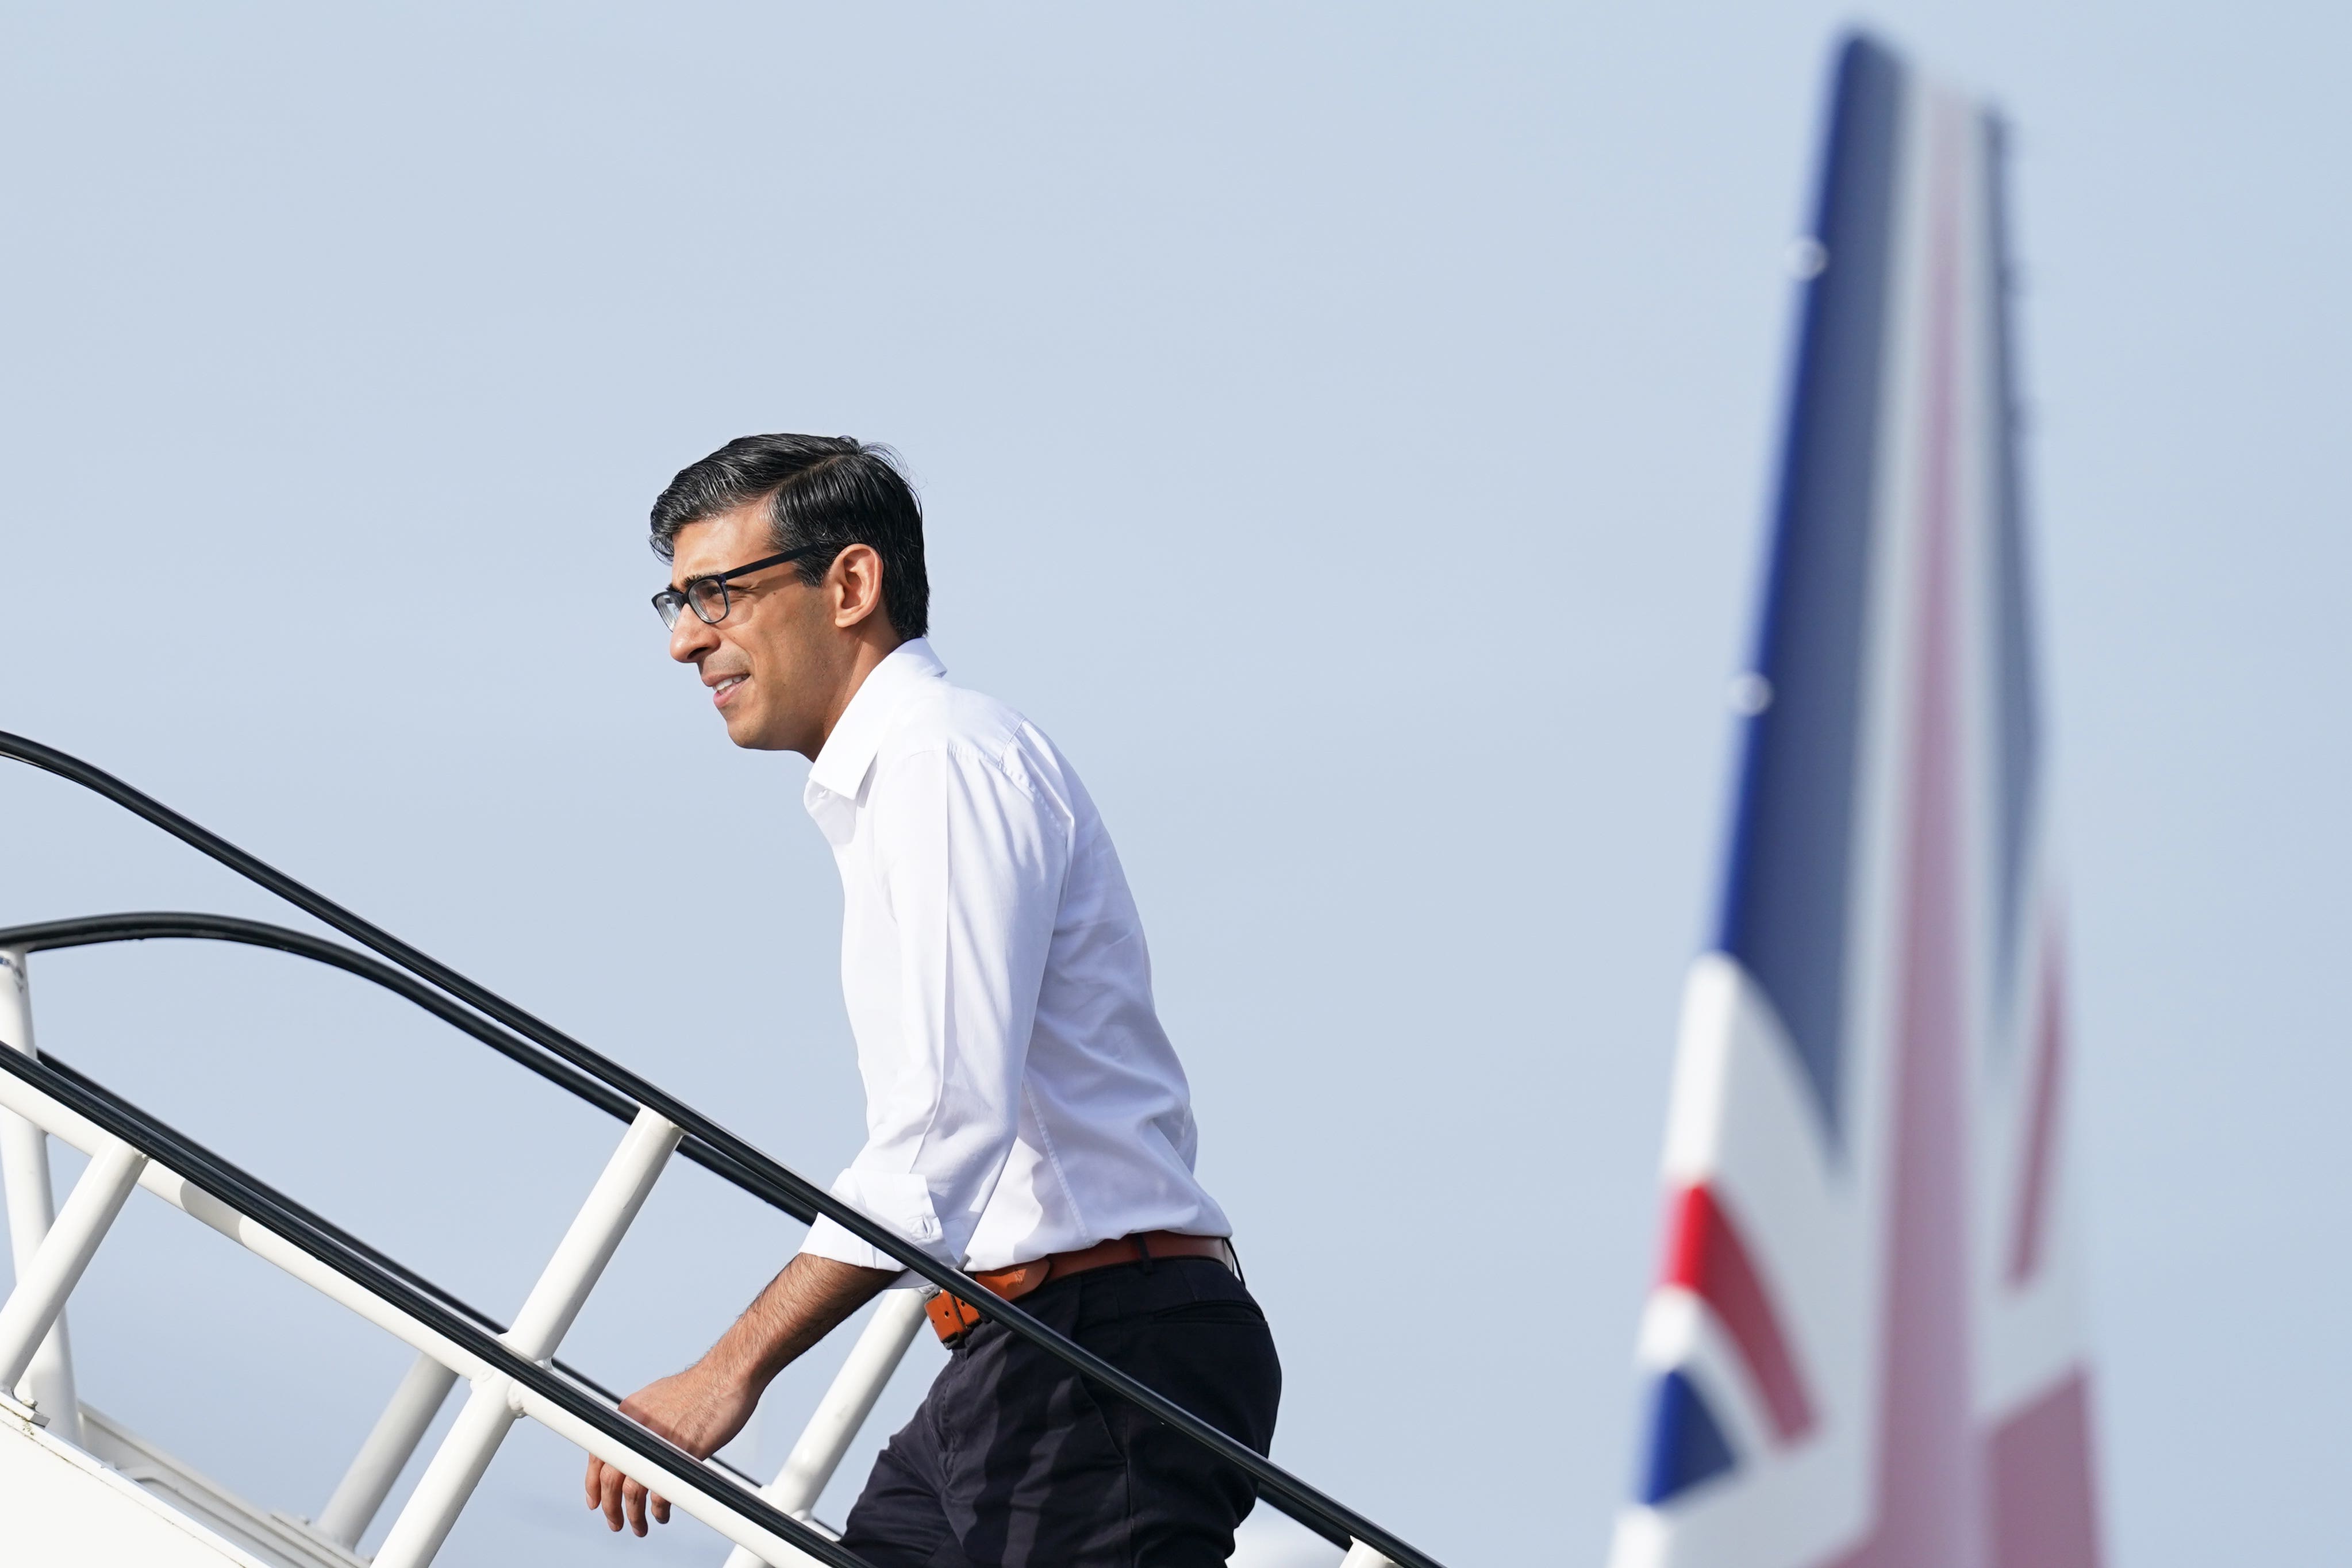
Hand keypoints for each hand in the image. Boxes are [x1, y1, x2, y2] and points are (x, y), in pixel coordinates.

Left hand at [585, 1358, 759, 1535]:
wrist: (728, 1374)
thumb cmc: (701, 1386)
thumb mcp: (658, 1398)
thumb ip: (642, 1425)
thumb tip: (639, 1446)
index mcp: (628, 1415)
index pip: (598, 1457)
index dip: (593, 1485)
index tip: (596, 1502)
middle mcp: (636, 1428)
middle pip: (610, 1480)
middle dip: (611, 1508)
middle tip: (616, 1522)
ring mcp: (658, 1442)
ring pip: (632, 1491)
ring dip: (634, 1515)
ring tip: (640, 1525)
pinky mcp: (681, 1454)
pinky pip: (662, 1492)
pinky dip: (660, 1508)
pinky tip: (663, 1511)